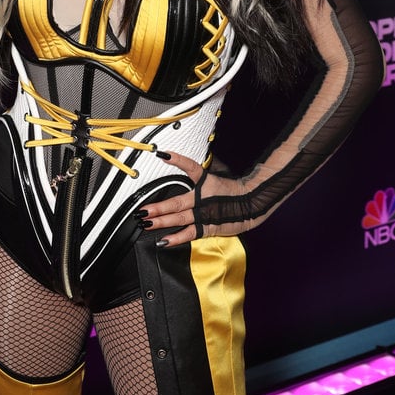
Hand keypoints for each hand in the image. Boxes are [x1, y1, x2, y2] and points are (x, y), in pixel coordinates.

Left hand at [138, 151, 252, 244]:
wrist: (253, 204)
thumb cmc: (234, 189)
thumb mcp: (219, 173)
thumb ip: (203, 170)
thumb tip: (188, 161)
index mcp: (206, 182)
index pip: (190, 167)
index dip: (177, 160)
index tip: (163, 154)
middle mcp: (203, 199)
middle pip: (176, 203)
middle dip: (158, 207)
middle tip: (142, 211)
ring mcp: (205, 215)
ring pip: (180, 219)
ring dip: (162, 222)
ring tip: (146, 223)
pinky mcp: (209, 228)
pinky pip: (190, 234)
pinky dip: (177, 238)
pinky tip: (163, 241)